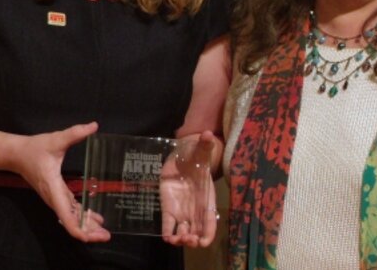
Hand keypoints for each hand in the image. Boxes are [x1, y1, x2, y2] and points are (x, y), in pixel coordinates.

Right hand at [11, 122, 110, 241]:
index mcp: (54, 189)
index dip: (78, 229)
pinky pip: (70, 211)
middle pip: (71, 222)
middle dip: (88, 231)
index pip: (66, 216)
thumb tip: (94, 125)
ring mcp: (54, 198)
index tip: (92, 236)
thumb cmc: (34, 148)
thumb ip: (75, 133)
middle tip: (107, 236)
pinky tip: (95, 219)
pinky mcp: (56, 195)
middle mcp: (54, 198)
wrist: (16, 154)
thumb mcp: (56, 139)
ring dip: (87, 226)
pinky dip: (82, 217)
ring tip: (104, 232)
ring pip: (71, 218)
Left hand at [159, 131, 218, 246]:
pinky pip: (168, 225)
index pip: (210, 222)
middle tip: (187, 240)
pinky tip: (166, 238)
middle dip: (192, 240)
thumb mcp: (200, 151)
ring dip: (180, 240)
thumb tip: (208, 134)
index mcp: (206, 200)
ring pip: (183, 232)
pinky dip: (167, 233)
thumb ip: (205, 145)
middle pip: (197, 232)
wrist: (182, 158)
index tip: (202, 242)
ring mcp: (182, 211)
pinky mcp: (168, 209)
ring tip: (175, 240)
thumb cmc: (194, 156)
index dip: (208, 234)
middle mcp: (195, 210)